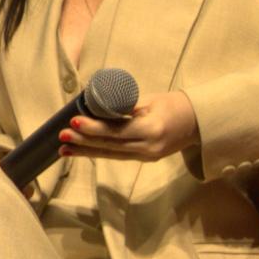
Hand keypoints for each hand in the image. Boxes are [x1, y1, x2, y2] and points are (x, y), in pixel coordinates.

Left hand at [59, 88, 199, 165]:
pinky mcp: (144, 159)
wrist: (197, 122)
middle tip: (61, 136)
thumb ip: (125, 105)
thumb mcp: (150, 100)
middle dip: (84, 142)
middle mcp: (149, 147)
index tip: (74, 120)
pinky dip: (98, 153)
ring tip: (63, 149)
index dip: (95, 128)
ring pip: (112, 154)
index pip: (118, 131)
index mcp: (152, 129)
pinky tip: (81, 151)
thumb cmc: (172, 105)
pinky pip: (118, 156)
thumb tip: (96, 104)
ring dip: (86, 152)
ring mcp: (147, 156)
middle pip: (111, 146)